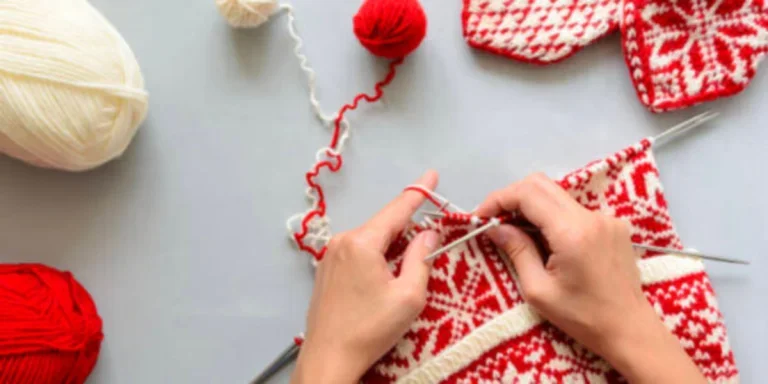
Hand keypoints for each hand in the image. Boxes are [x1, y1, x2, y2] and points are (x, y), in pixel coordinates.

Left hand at [291, 171, 439, 383]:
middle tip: (428, 240)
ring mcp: (330, 255)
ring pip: (370, 240)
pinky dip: (375, 256)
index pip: (396, 209)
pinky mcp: (326, 270)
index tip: (431, 175)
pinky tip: (383, 277)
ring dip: (390, 247)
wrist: (328, 357)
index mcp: (363, 243)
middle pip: (383, 225)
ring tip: (404, 271)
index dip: (418, 192)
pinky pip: (357, 252)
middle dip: (406, 229)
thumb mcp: (408, 296)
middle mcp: (342, 241)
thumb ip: (421, 259)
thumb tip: (428, 235)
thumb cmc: (370, 329)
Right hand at [477, 174, 704, 383]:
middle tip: (495, 221)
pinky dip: (554, 218)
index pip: (527, 194)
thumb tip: (495, 227)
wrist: (629, 329)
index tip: (480, 217)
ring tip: (518, 234)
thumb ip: (517, 251)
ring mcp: (606, 218)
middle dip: (512, 198)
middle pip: (541, 185)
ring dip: (533, 208)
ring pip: (558, 196)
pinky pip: (575, 210)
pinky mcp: (614, 225)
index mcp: (572, 232)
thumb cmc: (582, 317)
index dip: (498, 199)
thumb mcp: (539, 290)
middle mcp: (591, 216)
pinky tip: (548, 242)